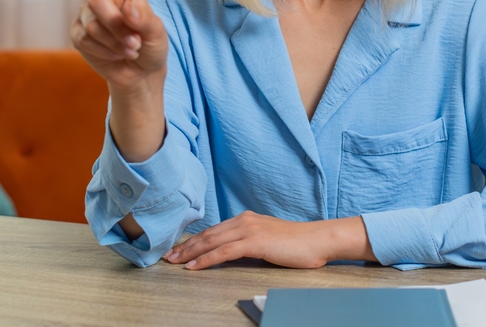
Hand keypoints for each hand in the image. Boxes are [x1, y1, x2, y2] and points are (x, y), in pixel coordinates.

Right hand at [54, 0, 167, 165]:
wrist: (139, 73)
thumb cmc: (152, 45)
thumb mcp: (158, 32)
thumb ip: (146, 21)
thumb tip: (129, 13)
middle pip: (96, 0)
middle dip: (116, 24)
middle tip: (135, 40)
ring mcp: (86, 15)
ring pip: (92, 26)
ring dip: (115, 43)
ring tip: (129, 49)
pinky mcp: (78, 34)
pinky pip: (85, 40)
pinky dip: (104, 51)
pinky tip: (115, 55)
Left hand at [162, 211, 376, 269]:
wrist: (317, 240)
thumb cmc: (296, 244)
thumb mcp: (267, 240)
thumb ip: (248, 242)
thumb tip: (230, 252)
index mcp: (246, 219)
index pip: (213, 231)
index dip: (193, 241)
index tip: (178, 249)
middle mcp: (244, 220)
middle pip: (208, 234)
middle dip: (185, 246)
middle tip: (167, 257)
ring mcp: (249, 229)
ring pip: (211, 242)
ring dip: (190, 252)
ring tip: (175, 262)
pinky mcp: (254, 241)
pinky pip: (223, 251)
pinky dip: (206, 259)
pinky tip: (194, 266)